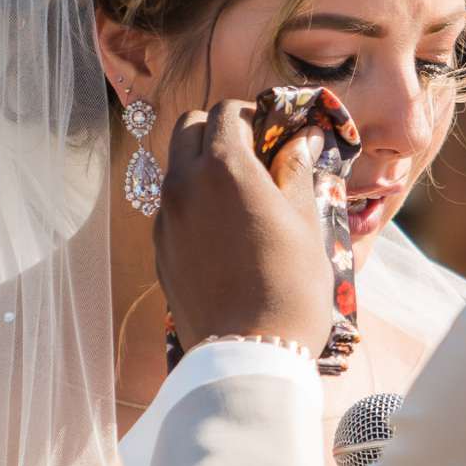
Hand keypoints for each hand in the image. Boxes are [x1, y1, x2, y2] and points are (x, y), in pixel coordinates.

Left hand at [155, 100, 334, 352]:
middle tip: (251, 156)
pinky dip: (192, 200)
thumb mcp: (306, 222)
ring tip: (238, 195)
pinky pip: (171, 206)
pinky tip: (223, 230)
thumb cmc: (290, 286)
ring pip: (175, 166)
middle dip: (217, 130)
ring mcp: (166, 217)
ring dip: (201, 164)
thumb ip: (296, 171)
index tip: (271, 134)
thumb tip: (302, 139)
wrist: (248, 353)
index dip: (251, 115)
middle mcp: (185, 183)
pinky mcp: (159, 248)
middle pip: (188, 128)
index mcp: (224, 167)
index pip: (226, 111)